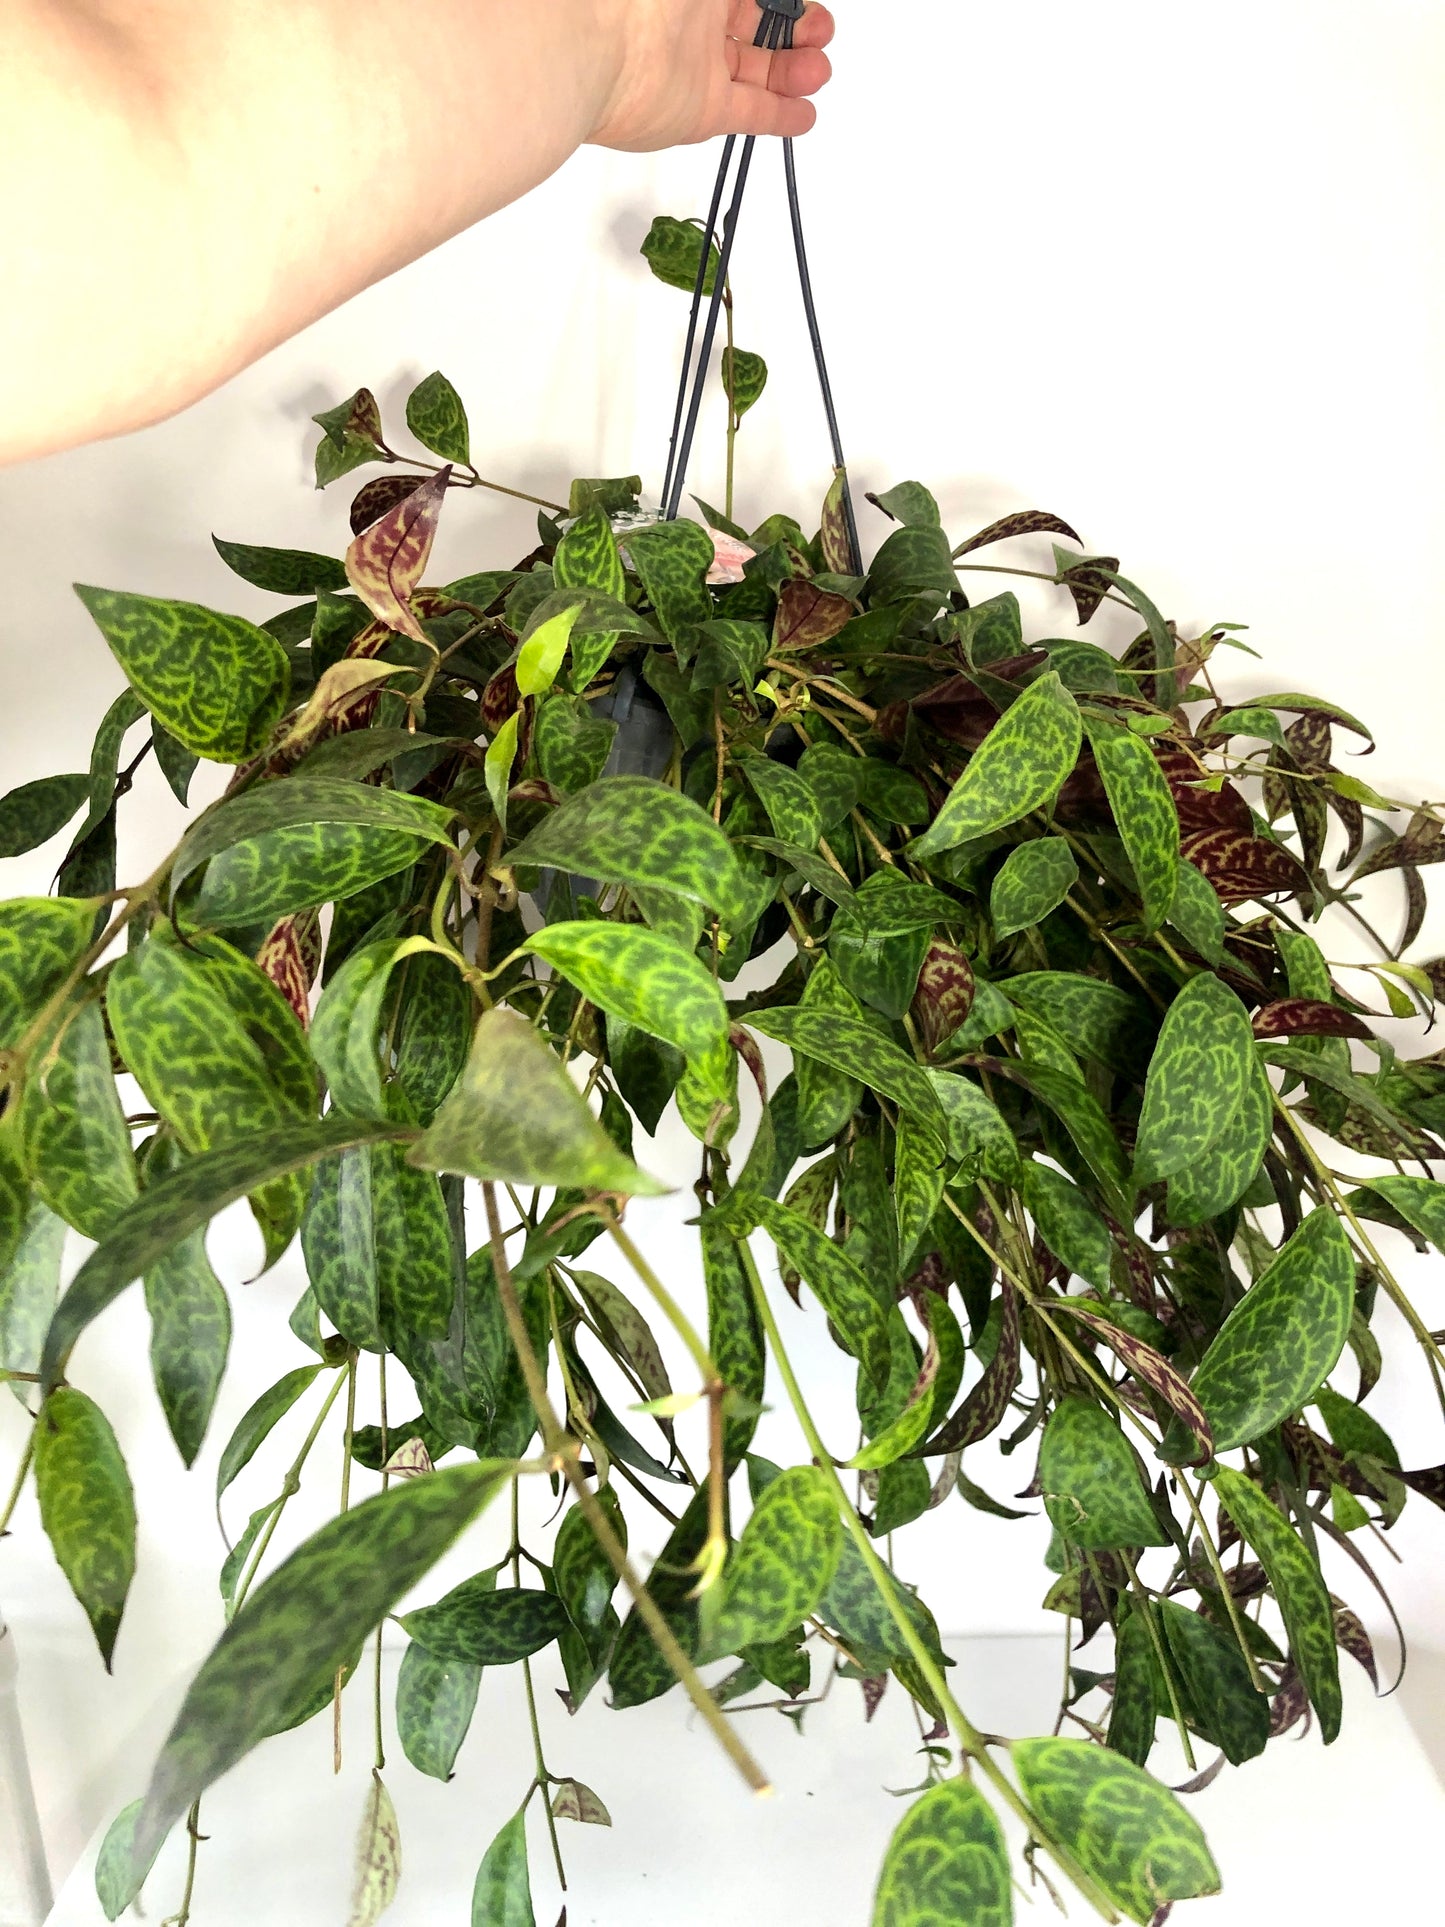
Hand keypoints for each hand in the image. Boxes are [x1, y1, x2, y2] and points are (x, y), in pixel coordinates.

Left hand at [590, 0, 834, 151]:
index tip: (805, 2)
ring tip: (817, 71)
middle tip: (820, 34)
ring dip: (793, 71)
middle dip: (796, 29)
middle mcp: (695, 15)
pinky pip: (747, 113)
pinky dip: (780, 115)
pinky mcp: (697, 112)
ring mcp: (696, 64)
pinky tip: (805, 112)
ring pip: (755, 69)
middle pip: (756, 24)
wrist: (590, 40)